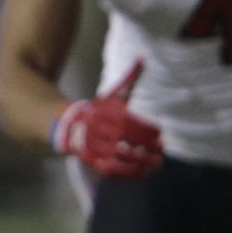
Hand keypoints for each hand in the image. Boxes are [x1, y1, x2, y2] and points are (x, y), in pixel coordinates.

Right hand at [51, 60, 163, 178]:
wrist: (70, 126)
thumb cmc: (100, 110)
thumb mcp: (114, 94)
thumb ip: (130, 79)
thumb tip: (143, 58)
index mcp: (105, 113)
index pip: (129, 123)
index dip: (147, 130)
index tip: (160, 134)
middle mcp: (98, 130)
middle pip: (125, 141)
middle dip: (146, 147)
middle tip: (161, 150)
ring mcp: (94, 147)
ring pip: (119, 157)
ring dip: (140, 163)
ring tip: (155, 164)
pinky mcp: (92, 161)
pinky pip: (111, 170)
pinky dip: (128, 174)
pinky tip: (143, 173)